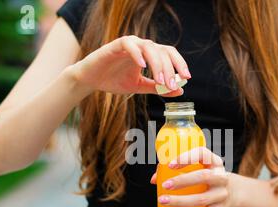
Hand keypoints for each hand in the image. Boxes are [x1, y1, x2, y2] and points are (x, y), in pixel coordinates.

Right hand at [71, 35, 190, 95]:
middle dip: (169, 68)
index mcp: (149, 54)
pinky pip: (129, 44)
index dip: (179, 63)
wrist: (91, 80)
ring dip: (157, 64)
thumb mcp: (139, 87)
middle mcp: (141, 46)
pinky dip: (137, 54)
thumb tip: (180, 91)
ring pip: (149, 46)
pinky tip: (143, 66)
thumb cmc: (114, 80)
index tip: (186, 77)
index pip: (169, 54)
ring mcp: (129, 44)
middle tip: (171, 84)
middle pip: (162, 51)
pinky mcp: (115, 45)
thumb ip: (158, 88)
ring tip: (160, 80)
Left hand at [150, 147, 233, 206]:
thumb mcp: (199, 168)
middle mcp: (221, 177)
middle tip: (165, 185)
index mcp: (214, 162)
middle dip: (182, 181)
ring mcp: (221, 195)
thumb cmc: (207, 178)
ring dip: (180, 201)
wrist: (232, 193)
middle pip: (203, 177)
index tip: (170, 165)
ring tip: (163, 200)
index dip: (187, 158)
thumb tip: (155, 179)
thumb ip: (177, 170)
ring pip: (202, 199)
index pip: (203, 154)